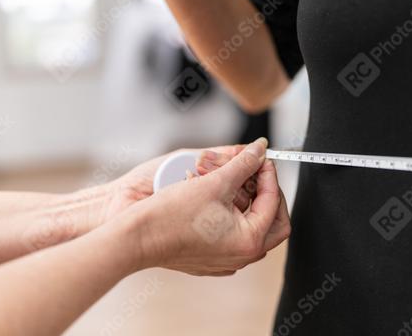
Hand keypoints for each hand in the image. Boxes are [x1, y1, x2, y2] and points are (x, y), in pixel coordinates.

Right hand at [127, 138, 290, 275]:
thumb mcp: (214, 182)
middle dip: (268, 194)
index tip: (260, 158)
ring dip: (251, 206)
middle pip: (273, 221)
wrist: (138, 238)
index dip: (268, 174)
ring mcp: (227, 262)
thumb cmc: (172, 215)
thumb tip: (259, 149)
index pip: (273, 201)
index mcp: (250, 240)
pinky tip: (221, 203)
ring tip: (237, 185)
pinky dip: (234, 219)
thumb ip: (243, 164)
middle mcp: (243, 257)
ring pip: (253, 230)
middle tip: (258, 174)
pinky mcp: (212, 261)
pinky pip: (234, 238)